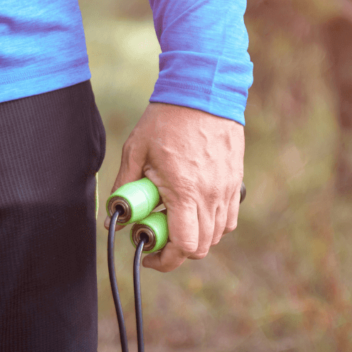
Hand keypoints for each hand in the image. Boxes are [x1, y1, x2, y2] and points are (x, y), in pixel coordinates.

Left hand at [104, 102, 244, 271]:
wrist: (202, 91)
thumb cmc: (166, 120)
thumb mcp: (136, 151)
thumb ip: (125, 187)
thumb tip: (115, 216)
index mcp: (185, 191)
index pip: (183, 246)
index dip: (165, 260)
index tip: (149, 253)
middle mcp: (211, 195)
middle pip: (201, 247)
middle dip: (177, 251)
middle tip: (159, 236)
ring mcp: (227, 189)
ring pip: (217, 235)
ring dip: (196, 237)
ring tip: (176, 220)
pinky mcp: (236, 181)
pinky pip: (229, 218)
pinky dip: (214, 224)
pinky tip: (196, 210)